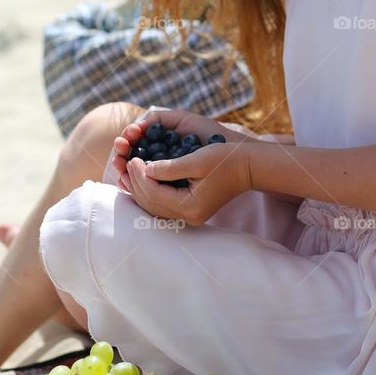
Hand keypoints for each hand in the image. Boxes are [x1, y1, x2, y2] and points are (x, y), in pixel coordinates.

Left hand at [122, 128, 253, 226]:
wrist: (247, 167)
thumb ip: (169, 167)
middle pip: (151, 203)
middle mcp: (188, 216)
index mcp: (189, 206)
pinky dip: (150, 193)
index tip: (132, 158)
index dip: (139, 175)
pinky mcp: (191, 211)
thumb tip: (145, 169)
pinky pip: (163, 206)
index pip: (154, 192)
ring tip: (131, 170)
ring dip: (140, 189)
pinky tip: (143, 180)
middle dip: (136, 182)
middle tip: (128, 162)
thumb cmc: (225, 159)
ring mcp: (190, 216)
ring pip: (154, 207)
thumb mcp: (196, 159)